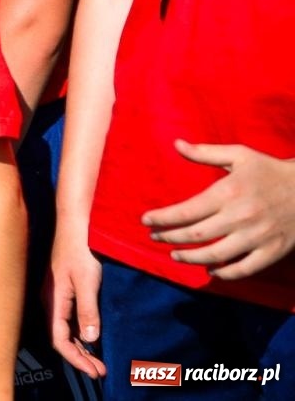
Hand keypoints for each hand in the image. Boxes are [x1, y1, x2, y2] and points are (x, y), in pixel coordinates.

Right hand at [47, 226, 105, 377]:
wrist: (75, 225)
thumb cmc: (80, 250)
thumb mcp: (87, 281)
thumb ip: (87, 311)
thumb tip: (90, 340)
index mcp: (53, 301)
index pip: (59, 339)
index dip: (76, 359)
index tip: (95, 371)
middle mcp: (51, 301)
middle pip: (61, 337)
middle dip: (80, 357)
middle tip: (101, 371)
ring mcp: (56, 295)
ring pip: (65, 329)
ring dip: (81, 346)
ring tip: (98, 360)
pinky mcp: (64, 289)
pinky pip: (68, 319)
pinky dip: (80, 333)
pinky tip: (91, 337)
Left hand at [143, 141, 294, 279]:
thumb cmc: (269, 170)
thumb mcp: (239, 155)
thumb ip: (205, 153)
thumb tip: (176, 144)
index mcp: (228, 192)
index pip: (186, 211)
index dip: (162, 218)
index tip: (145, 221)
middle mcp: (240, 216)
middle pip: (196, 234)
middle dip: (170, 238)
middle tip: (155, 237)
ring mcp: (257, 237)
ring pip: (216, 255)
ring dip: (190, 258)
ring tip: (175, 255)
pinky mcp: (272, 251)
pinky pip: (244, 269)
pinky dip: (225, 273)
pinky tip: (210, 270)